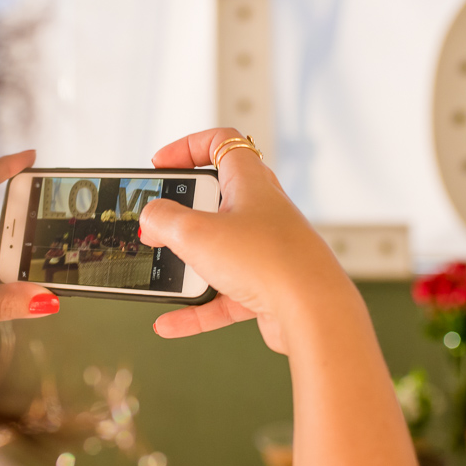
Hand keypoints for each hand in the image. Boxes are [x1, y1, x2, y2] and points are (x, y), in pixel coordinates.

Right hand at [139, 128, 354, 352]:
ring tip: (161, 274)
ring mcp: (265, 250)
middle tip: (157, 225)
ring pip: (218, 251)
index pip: (221, 143)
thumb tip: (151, 218)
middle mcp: (262, 211)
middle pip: (215, 200)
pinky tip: (169, 322)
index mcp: (250, 182)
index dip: (188, 146)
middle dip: (182, 214)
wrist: (314, 313)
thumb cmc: (267, 261)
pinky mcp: (266, 287)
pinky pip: (222, 295)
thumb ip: (163, 220)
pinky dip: (196, 308)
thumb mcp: (196, 233)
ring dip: (187, 264)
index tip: (161, 164)